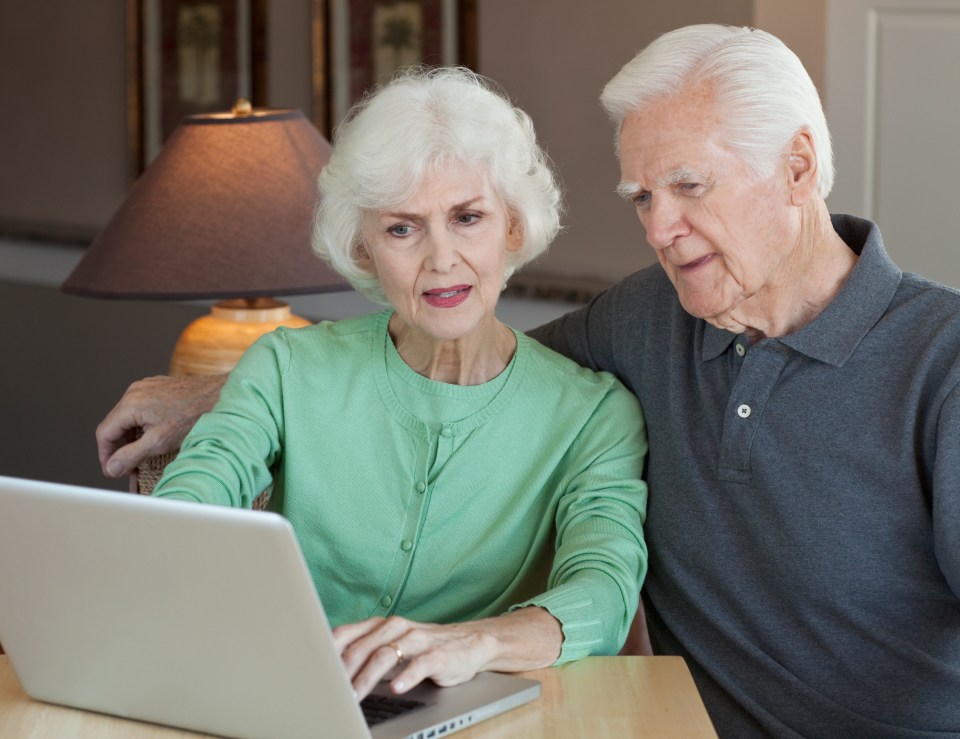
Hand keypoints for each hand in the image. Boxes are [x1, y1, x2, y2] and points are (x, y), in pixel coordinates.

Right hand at [96, 374, 225, 477]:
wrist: (222, 395)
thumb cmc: (196, 415)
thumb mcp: (160, 441)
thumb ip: (132, 455)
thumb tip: (112, 467)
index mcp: (131, 403)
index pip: (104, 433)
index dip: (106, 456)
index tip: (113, 472)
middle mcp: (135, 391)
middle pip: (115, 425)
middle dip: (119, 449)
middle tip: (127, 470)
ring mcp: (147, 387)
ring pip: (128, 418)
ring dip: (130, 439)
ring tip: (139, 459)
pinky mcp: (158, 388)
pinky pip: (141, 410)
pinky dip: (141, 427)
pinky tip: (151, 441)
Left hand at [332, 607, 561, 700]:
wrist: (470, 644)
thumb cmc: (424, 648)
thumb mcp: (391, 647)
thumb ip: (365, 652)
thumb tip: (329, 671)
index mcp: (380, 626)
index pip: (345, 634)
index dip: (326, 653)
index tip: (312, 672)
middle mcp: (396, 627)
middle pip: (361, 647)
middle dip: (343, 672)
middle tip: (330, 693)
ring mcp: (417, 639)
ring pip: (385, 656)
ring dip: (366, 678)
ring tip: (355, 696)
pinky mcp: (438, 654)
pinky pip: (419, 664)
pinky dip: (407, 676)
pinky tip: (397, 688)